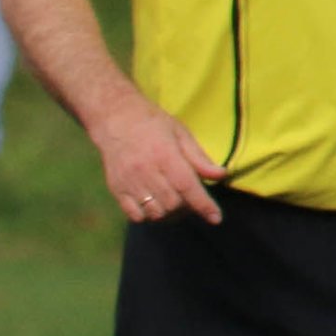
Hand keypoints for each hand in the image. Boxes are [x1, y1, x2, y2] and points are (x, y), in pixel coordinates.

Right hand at [88, 97, 227, 226]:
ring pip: (155, 213)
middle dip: (186, 207)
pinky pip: (135, 215)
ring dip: (169, 213)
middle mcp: (146, 171)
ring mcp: (129, 182)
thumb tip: (221, 175)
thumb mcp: (180, 134)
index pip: (187, 186)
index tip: (216, 218)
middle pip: (173, 204)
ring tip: (173, 202)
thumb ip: (199, 158)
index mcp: (165, 154)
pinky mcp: (117, 189)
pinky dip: (148, 216)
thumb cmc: (152, 124)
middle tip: (189, 198)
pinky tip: (154, 205)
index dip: (203, 204)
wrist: (114, 118)